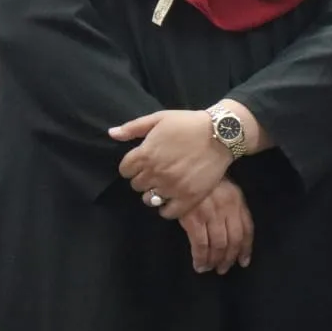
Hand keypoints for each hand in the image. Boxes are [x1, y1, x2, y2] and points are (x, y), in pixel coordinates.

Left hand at [110, 110, 230, 219]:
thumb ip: (133, 127)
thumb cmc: (188, 123)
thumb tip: (111, 133)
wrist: (220, 134)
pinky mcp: (188, 197)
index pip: (125, 170)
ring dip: (154, 193)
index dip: (132, 166)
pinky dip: (166, 208)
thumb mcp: (160, 118)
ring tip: (164, 185)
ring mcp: (171, 187)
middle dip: (144, 178)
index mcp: (146, 154)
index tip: (143, 163)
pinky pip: (167, 212)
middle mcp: (155, 173)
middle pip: (136, 185)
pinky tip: (171, 199)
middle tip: (156, 172)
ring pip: (149, 199)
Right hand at [178, 178, 253, 274]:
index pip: (247, 228)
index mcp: (237, 200)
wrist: (183, 168)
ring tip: (210, 268)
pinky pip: (200, 244)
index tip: (243, 261)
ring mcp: (211, 214)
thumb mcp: (225, 189)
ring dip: (215, 261)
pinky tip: (199, 265)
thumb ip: (232, 208)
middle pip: (233, 240)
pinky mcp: (193, 219)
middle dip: (229, 258)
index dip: (246, 248)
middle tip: (224, 269)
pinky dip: (201, 258)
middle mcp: (227, 208)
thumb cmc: (205, 180)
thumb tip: (234, 234)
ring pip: (218, 245)